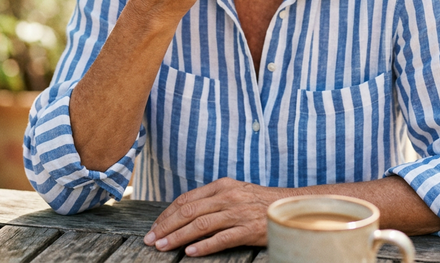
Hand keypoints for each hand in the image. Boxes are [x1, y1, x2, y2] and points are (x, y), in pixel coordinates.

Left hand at [143, 178, 284, 256]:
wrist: (288, 206)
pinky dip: (204, 246)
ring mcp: (238, 212)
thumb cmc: (257, 201)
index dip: (167, 214)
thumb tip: (184, 212)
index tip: (154, 227)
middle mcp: (227, 196)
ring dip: (178, 237)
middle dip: (166, 226)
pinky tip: (191, 252)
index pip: (186, 199)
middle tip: (151, 240)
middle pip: (189, 211)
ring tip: (163, 247)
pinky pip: (222, 238)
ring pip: (201, 225)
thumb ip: (212, 198)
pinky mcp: (249, 229)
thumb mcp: (234, 191)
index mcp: (221, 185)